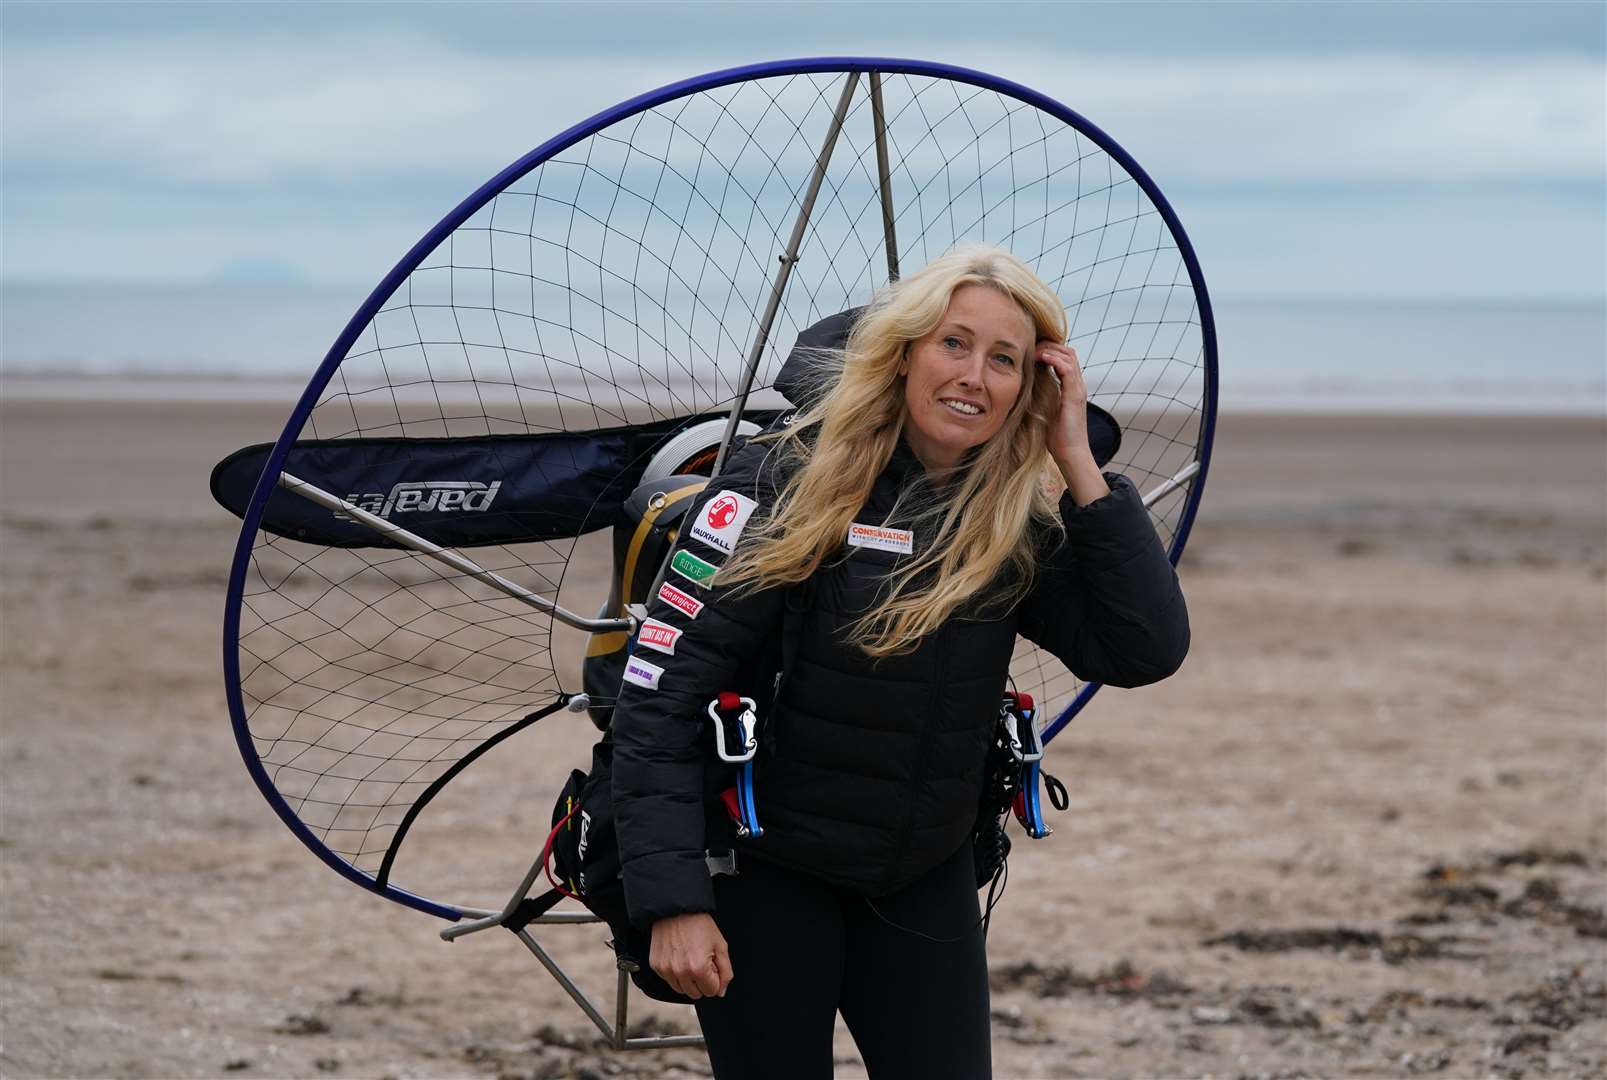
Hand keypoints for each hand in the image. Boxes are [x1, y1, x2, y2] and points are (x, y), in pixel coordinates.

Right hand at [650, 912, 732, 999]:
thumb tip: (721, 991)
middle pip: (696, 994)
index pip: (712, 991)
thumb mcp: (720, 945)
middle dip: (702, 981)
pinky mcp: (656, 966)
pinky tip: (679, 956)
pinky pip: (669, 980)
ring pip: (681, 990)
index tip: (711, 963)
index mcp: (699, 968)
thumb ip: (726, 972)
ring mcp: (666, 970)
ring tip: (689, 959)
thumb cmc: (699, 924)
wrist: (676, 909)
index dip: (715, 978)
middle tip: (701, 961)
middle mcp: (680, 972)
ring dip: (688, 980)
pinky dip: (675, 973)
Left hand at [1034, 340, 1092, 467]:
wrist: (1070, 453)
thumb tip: (1024, 386)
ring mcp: (1078, 388)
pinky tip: (1040, 358)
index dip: (1048, 349)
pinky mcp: (1075, 395)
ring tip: (1033, 351)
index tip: (1030, 350)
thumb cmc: (1056, 437)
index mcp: (1071, 387)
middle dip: (1048, 345)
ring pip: (1068, 355)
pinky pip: (1067, 368)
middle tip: (1030, 347)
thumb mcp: (1045, 410)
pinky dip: (1054, 359)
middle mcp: (1077, 384)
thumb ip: (1040, 395)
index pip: (1064, 357)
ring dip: (1049, 349)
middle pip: (1067, 351)